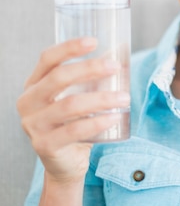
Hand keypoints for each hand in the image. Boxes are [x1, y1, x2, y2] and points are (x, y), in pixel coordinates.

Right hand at [17, 37, 129, 182]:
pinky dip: (97, 122)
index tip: (94, 41)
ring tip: (124, 97)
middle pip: (59, 78)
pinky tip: (115, 117)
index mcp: (34, 85)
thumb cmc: (74, 124)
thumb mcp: (79, 96)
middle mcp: (28, 102)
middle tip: (116, 67)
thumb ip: (92, 77)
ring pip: (70, 105)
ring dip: (102, 98)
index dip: (69, 47)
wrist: (65, 163)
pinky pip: (74, 131)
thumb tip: (119, 51)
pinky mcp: (45, 145)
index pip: (47, 59)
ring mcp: (34, 125)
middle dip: (90, 69)